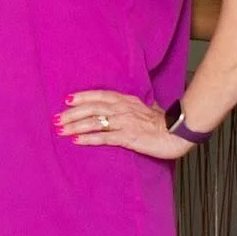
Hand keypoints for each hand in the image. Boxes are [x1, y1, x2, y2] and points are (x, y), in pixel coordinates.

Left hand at [55, 88, 192, 158]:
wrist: (179, 132)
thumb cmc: (167, 122)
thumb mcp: (149, 108)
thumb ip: (137, 106)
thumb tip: (136, 104)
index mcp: (128, 100)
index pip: (100, 95)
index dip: (83, 97)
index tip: (68, 100)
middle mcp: (123, 108)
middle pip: (92, 107)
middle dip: (72, 113)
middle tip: (57, 119)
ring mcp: (125, 122)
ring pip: (94, 121)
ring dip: (75, 125)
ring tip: (61, 130)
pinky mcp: (128, 137)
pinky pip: (104, 137)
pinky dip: (88, 138)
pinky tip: (77, 140)